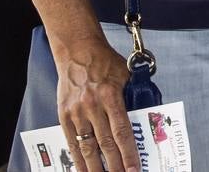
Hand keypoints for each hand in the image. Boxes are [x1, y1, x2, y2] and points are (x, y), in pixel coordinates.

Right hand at [55, 34, 139, 171]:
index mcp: (111, 96)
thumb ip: (133, 95)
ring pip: (87, 147)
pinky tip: (83, 170)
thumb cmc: (105, 61)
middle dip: (114, 166)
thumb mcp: (126, 74)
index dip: (128, 154)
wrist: (77, 49)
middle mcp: (93, 106)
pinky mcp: (64, 114)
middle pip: (105, 144)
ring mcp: (76, 112)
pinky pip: (71, 141)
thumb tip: (144, 116)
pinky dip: (78, 158)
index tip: (134, 170)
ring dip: (95, 167)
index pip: (122, 132)